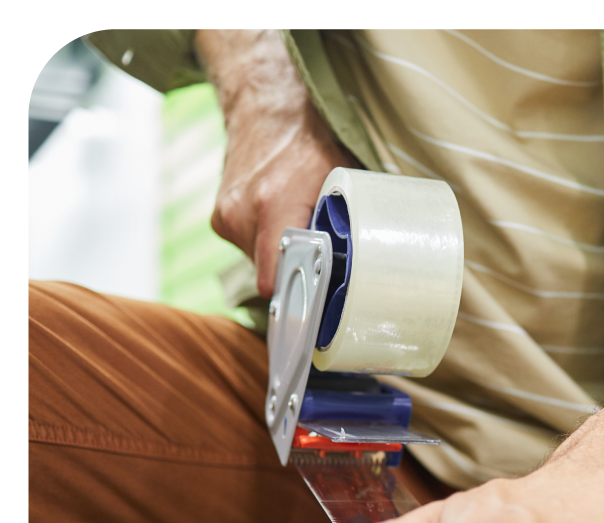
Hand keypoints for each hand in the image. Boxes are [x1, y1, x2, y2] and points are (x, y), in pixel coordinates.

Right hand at [195, 29, 356, 297]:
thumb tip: (364, 264)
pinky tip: (281, 220)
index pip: (276, 281)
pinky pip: (249, 248)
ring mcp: (226, 218)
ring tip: (298, 230)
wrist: (267, 108)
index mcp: (274, 207)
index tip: (315, 314)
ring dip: (281, 256)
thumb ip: (343, 224)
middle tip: (321, 262)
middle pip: (272, 276)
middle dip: (296, 273)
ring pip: (260, 263)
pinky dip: (267, 242)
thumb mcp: (338, 181)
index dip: (298, 301)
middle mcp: (243, 216)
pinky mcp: (219, 219)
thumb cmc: (309, 143)